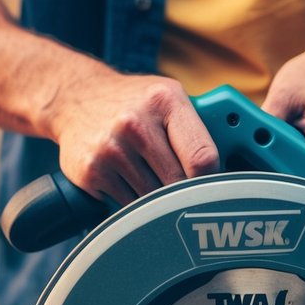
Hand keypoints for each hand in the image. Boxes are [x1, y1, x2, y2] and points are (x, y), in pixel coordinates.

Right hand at [44, 74, 219, 205]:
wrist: (75, 99)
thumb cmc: (134, 103)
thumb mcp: (168, 99)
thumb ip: (196, 130)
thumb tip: (229, 178)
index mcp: (164, 101)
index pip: (202, 157)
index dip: (212, 181)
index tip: (212, 188)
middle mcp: (135, 123)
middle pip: (178, 184)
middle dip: (183, 193)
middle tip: (184, 194)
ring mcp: (110, 149)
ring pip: (152, 199)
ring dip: (157, 202)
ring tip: (150, 181)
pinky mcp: (91, 171)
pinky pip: (126, 205)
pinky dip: (132, 204)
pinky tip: (128, 183)